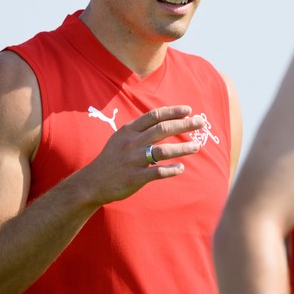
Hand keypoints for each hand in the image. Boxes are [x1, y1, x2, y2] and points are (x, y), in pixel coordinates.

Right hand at [76, 105, 203, 205]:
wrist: (92, 182)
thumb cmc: (111, 159)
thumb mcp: (121, 138)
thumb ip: (139, 129)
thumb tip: (163, 120)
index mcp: (129, 131)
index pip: (154, 116)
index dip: (172, 112)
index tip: (188, 110)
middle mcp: (132, 143)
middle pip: (162, 129)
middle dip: (184, 125)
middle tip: (201, 122)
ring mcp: (133, 160)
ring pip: (163, 150)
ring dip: (183, 148)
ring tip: (197, 146)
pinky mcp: (135, 177)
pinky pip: (158, 172)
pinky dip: (171, 170)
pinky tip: (181, 168)